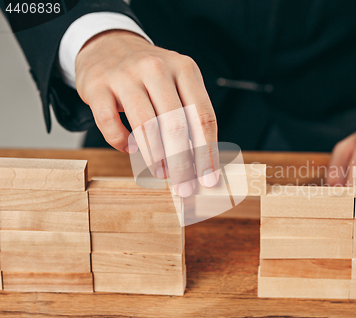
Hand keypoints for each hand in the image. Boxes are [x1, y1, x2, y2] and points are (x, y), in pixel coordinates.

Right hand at [75, 30, 218, 196]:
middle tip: (184, 186)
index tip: (209, 178)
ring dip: (155, 157)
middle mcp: (156, 68)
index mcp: (184, 69)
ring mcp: (125, 75)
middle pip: (175, 124)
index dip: (207, 151)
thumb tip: (201, 163)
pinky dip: (121, 142)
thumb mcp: (177, 84)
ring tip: (162, 174)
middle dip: (182, 162)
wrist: (109, 45)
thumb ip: (190, 116)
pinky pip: (109, 122)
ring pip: (145, 125)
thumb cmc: (151, 75)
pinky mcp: (97, 86)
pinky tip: (130, 149)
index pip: (202, 116)